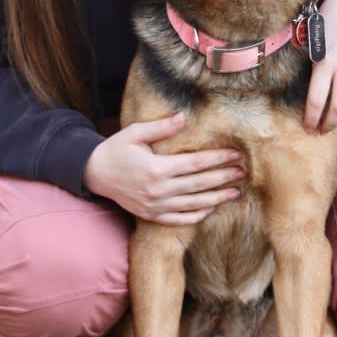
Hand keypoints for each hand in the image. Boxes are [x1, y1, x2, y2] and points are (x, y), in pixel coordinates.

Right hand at [82, 112, 244, 225]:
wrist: (93, 174)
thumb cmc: (115, 149)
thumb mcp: (135, 133)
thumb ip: (161, 127)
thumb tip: (184, 117)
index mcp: (157, 168)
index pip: (196, 163)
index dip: (218, 158)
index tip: (236, 153)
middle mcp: (159, 190)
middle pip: (200, 184)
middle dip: (224, 177)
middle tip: (244, 172)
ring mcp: (155, 206)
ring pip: (194, 204)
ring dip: (217, 198)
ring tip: (235, 192)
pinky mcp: (151, 216)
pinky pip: (178, 219)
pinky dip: (196, 216)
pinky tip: (210, 209)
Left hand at [303, 0, 336, 132]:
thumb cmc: (325, 25)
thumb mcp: (311, 44)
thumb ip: (312, 70)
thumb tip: (308, 100)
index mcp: (325, 61)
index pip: (317, 100)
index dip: (311, 119)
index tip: (307, 128)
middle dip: (329, 124)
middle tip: (321, 130)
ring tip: (335, 121)